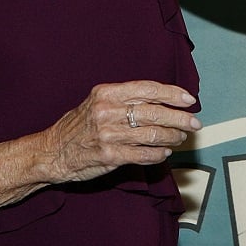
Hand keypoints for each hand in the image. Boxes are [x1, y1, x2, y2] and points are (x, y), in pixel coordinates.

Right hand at [40, 81, 200, 183]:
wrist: (51, 151)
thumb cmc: (79, 125)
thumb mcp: (97, 102)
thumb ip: (126, 99)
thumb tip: (163, 100)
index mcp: (107, 93)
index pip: (148, 89)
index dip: (173, 93)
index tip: (189, 100)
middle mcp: (107, 111)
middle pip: (155, 112)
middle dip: (180, 118)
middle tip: (194, 123)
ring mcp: (108, 134)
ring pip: (153, 134)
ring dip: (172, 137)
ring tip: (180, 138)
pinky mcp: (109, 156)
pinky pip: (143, 154)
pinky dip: (158, 154)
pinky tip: (164, 152)